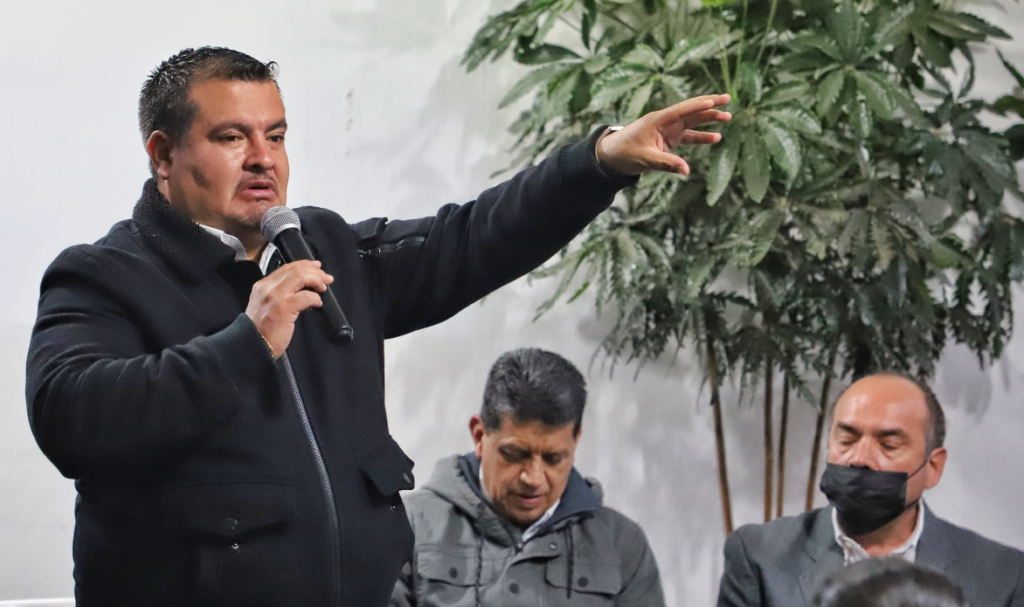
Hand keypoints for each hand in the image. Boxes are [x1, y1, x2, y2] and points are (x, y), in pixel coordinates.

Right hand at [245, 260, 333, 357]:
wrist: (252, 345)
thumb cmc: (262, 330)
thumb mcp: (266, 305)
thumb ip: (279, 294)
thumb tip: (302, 288)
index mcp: (263, 285)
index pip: (286, 268)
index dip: (304, 265)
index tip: (317, 267)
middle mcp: (267, 287)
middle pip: (295, 270)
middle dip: (315, 271)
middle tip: (326, 278)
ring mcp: (275, 296)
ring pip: (301, 277)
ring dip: (317, 280)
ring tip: (324, 287)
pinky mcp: (284, 308)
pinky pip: (306, 296)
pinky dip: (315, 297)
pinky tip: (318, 303)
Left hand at [596, 93, 731, 176]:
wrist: (612, 155)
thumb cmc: (625, 154)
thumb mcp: (645, 160)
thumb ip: (666, 163)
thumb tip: (686, 170)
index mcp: (657, 120)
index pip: (681, 110)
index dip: (697, 106)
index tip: (713, 102)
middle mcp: (665, 121)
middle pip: (690, 110)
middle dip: (709, 105)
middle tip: (727, 99)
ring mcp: (667, 129)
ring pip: (692, 121)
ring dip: (708, 119)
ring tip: (727, 117)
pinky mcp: (668, 138)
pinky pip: (688, 135)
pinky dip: (701, 136)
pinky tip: (715, 138)